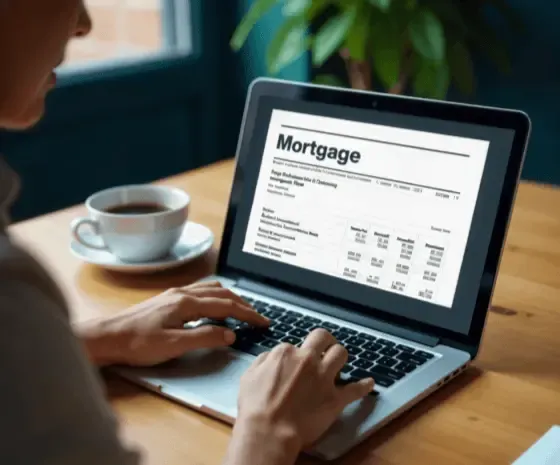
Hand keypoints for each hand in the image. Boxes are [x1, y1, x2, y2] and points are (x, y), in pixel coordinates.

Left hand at [75, 281, 268, 366]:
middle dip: (243, 303)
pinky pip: (200, 291)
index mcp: (187, 303)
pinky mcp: (168, 299)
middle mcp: (182, 293)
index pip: (226, 305)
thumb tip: (230, 334)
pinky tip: (213, 308)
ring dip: (229, 298)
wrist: (107, 337)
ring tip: (240, 310)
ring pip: (211, 289)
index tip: (263, 321)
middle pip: (222, 293)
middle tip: (257, 317)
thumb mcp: (173, 345)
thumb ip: (204, 338)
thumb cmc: (137, 343)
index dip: (247, 314)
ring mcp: (174, 294)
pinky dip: (215, 297)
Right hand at [224, 330, 373, 464]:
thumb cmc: (255, 407)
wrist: (269, 431)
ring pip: (341, 354)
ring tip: (339, 360)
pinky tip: (369, 382)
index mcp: (286, 353)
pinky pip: (356, 389)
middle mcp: (307, 360)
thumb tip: (272, 356)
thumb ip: (264, 361)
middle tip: (325, 346)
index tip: (294, 364)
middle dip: (325, 340)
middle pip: (322, 338)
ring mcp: (323, 378)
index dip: (294, 354)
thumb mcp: (249, 376)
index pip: (294, 345)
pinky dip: (364, 385)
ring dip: (340, 356)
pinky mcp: (335, 398)